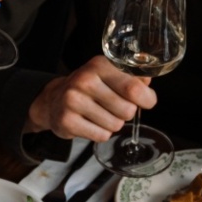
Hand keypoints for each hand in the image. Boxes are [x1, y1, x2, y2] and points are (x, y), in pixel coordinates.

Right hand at [24, 55, 153, 141]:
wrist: (54, 99)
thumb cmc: (89, 87)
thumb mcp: (109, 74)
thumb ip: (132, 76)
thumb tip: (147, 82)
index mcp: (99, 65)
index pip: (134, 88)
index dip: (147, 99)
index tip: (146, 101)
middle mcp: (85, 80)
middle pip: (127, 110)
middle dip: (127, 113)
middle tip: (114, 107)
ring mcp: (73, 101)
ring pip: (115, 125)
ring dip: (113, 124)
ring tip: (100, 114)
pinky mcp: (67, 121)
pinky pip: (101, 136)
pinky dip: (101, 133)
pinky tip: (91, 123)